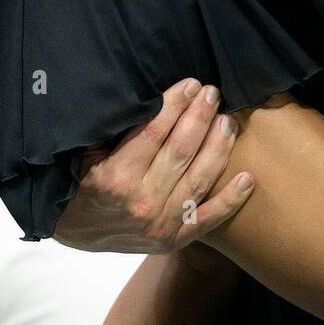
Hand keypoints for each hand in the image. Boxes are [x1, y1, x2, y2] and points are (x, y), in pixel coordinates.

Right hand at [52, 78, 254, 254]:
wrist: (75, 231)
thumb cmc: (82, 182)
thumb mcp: (87, 152)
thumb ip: (116, 129)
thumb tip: (148, 94)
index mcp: (115, 177)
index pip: (154, 132)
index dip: (176, 104)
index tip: (190, 84)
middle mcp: (140, 202)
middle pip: (182, 150)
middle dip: (200, 116)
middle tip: (212, 93)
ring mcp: (160, 224)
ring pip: (200, 179)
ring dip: (219, 147)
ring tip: (228, 122)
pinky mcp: (173, 240)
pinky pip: (208, 218)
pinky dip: (231, 200)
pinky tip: (248, 177)